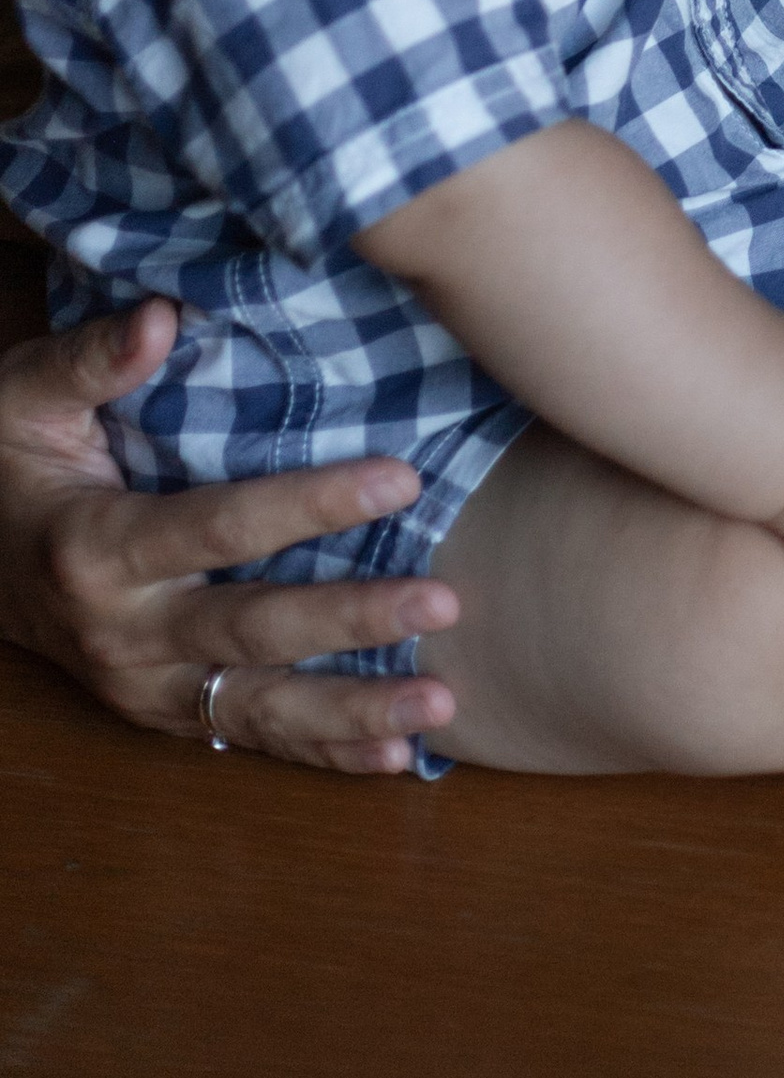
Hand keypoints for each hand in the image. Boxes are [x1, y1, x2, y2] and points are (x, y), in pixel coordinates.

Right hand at [0, 299, 456, 773]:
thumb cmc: (5, 458)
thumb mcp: (26, 396)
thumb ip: (94, 358)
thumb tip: (164, 317)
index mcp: (95, 547)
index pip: (219, 526)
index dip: (310, 504)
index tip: (402, 477)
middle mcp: (121, 631)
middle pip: (250, 631)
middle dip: (350, 620)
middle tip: (445, 600)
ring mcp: (140, 683)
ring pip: (256, 708)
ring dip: (352, 713)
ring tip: (441, 702)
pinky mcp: (159, 710)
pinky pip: (244, 737)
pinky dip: (321, 754)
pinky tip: (396, 760)